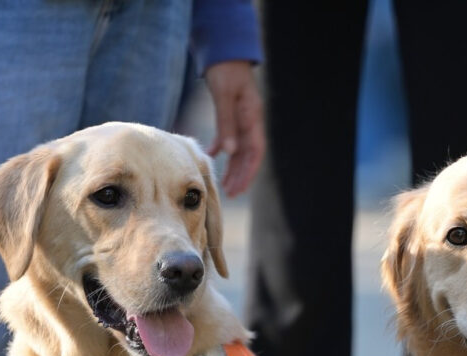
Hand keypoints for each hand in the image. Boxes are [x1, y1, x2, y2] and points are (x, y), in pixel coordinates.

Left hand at [205, 61, 263, 197]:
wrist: (225, 50)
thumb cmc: (225, 70)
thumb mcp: (224, 95)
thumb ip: (226, 123)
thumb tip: (228, 152)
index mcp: (252, 117)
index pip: (255, 152)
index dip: (248, 173)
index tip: (238, 189)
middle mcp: (250, 121)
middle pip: (248, 155)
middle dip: (240, 176)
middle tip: (230, 194)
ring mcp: (243, 118)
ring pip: (239, 149)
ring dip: (232, 167)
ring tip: (223, 184)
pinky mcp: (233, 114)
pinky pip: (229, 137)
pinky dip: (222, 148)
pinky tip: (212, 157)